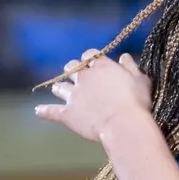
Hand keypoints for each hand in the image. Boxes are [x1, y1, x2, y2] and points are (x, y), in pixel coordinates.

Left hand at [36, 52, 153, 142]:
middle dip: (73, 70)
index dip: (90, 59)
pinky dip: (44, 111)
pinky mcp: (67, 113)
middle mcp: (84, 77)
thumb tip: (124, 56)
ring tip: (59, 90)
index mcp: (102, 67)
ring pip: (60, 87)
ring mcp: (73, 95)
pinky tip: (38, 111)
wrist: (123, 125)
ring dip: (60, 88)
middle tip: (77, 76)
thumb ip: (131, 67)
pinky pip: (51, 111)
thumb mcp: (140, 80)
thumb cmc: (136, 102)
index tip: (94, 64)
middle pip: (71, 67)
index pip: (90, 55)